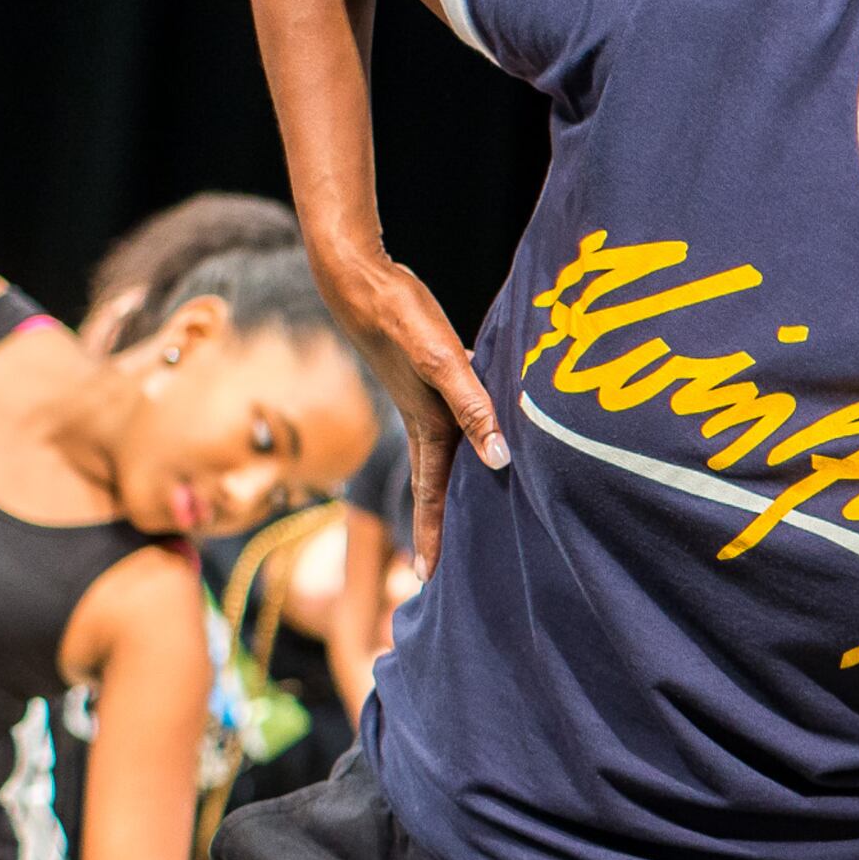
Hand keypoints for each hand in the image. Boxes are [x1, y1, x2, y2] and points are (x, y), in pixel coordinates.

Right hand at [315, 244, 504, 564]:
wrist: (358, 278)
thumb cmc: (399, 315)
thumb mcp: (441, 360)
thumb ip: (472, 406)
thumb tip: (499, 458)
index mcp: (429, 427)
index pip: (431, 497)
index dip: (433, 537)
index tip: (428, 581)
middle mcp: (427, 421)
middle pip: (438, 486)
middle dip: (443, 525)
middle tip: (448, 565)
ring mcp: (427, 401)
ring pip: (451, 454)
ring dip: (458, 484)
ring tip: (475, 510)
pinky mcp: (433, 378)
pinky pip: (461, 418)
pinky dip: (476, 436)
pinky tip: (495, 434)